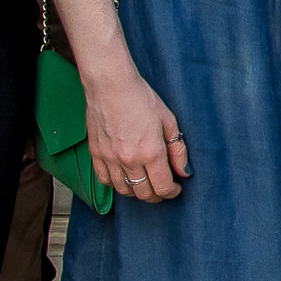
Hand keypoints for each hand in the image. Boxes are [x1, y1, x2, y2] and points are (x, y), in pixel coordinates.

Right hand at [90, 66, 187, 202]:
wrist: (110, 85)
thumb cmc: (141, 98)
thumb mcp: (168, 121)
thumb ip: (177, 150)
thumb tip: (184, 171)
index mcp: (151, 152)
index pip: (162, 187)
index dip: (171, 192)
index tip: (175, 189)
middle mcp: (129, 160)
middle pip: (144, 193)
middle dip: (157, 195)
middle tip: (162, 189)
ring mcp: (110, 159)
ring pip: (124, 190)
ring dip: (137, 192)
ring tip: (145, 183)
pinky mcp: (96, 154)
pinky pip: (104, 180)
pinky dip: (116, 184)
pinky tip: (124, 177)